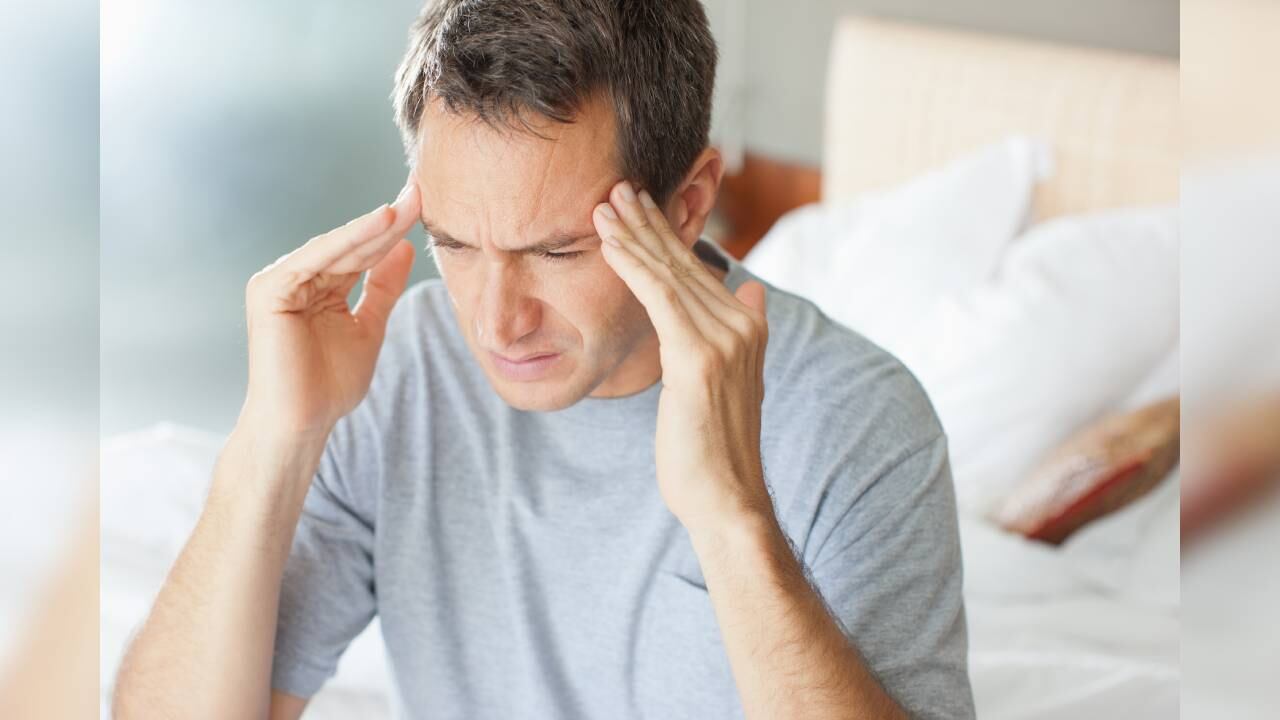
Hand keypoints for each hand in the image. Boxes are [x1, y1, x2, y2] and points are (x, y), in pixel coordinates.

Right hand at [240, 173, 420, 438]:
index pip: (361, 252)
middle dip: (388, 220)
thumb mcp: (369, 327)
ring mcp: (279, 281)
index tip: (426, 207)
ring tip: (407, 205)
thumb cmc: (329, 386)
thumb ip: (383, 288)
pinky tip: (380, 223)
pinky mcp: (270, 289)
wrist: (301, 423)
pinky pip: (317, 258)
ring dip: (373, 226)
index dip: (393, 231)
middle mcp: (296, 278)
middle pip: (351, 244)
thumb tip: (404, 248)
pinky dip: (349, 240)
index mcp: (317, 286)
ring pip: (336, 247)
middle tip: (421, 192)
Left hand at [592, 180, 772, 534]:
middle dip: (646, 223)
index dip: (665, 236)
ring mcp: (724, 339)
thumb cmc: (716, 450)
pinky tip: (608, 243)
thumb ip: (735, 333)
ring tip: (603, 206)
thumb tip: (752, 290)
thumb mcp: (732, 383)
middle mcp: (743, 324)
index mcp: (749, 326)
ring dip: (632, 235)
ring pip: (668, 273)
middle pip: (683, 263)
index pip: (698, 270)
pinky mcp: (697, 357)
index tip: (636, 208)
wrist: (728, 499)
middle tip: (616, 188)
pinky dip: (631, 265)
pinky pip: (658, 297)